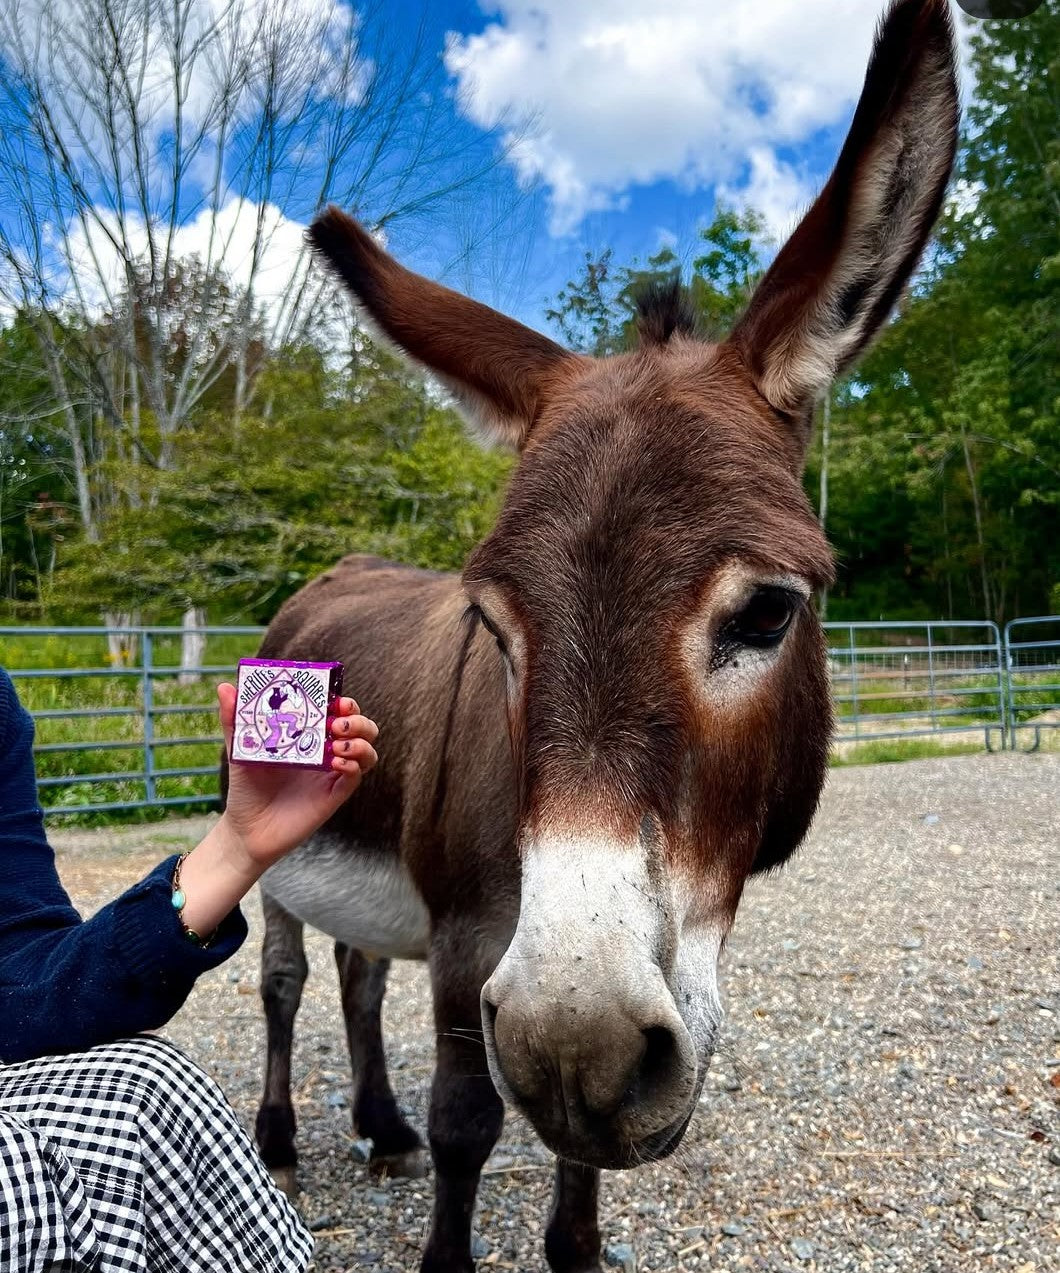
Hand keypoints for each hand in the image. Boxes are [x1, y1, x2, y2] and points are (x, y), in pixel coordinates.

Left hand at [216, 683, 378, 872]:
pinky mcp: (334, 795)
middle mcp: (327, 752)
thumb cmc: (246, 787)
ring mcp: (332, 774)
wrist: (245, 829)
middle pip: (362, 728)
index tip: (335, 698)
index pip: (339, 711)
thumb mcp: (240, 748)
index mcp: (311, 736)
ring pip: (367, 752)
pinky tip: (335, 763)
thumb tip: (224, 687)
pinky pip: (356, 777)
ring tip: (339, 743)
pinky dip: (353, 765)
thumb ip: (234, 719)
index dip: (345, 702)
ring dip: (361, 741)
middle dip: (358, 720)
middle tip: (337, 722)